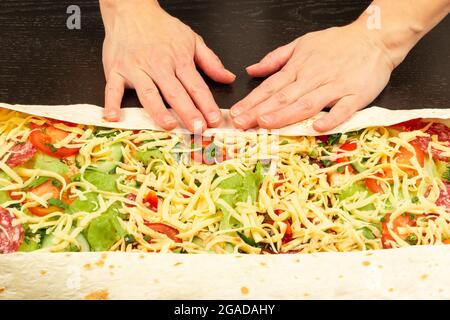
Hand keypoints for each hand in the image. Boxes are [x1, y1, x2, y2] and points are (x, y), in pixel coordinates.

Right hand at [100, 0, 234, 131]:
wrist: (131, 9)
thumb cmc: (161, 27)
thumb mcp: (192, 39)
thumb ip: (211, 61)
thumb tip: (228, 77)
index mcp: (179, 60)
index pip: (196, 86)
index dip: (207, 105)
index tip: (215, 120)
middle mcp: (158, 65)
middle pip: (175, 93)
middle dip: (188, 112)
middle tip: (197, 129)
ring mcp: (136, 68)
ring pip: (148, 93)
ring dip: (158, 111)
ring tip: (168, 125)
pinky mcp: (116, 70)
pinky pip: (112, 88)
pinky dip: (111, 102)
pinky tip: (114, 117)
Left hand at [230, 22, 394, 131]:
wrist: (375, 37)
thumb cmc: (337, 43)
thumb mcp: (302, 43)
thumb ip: (275, 58)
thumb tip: (251, 69)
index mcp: (299, 67)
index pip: (270, 87)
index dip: (252, 101)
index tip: (235, 114)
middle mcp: (313, 77)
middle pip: (283, 97)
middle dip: (259, 112)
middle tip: (241, 124)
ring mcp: (335, 87)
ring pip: (307, 103)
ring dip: (285, 115)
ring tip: (266, 124)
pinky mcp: (356, 95)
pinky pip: (343, 109)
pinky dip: (331, 118)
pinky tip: (317, 128)